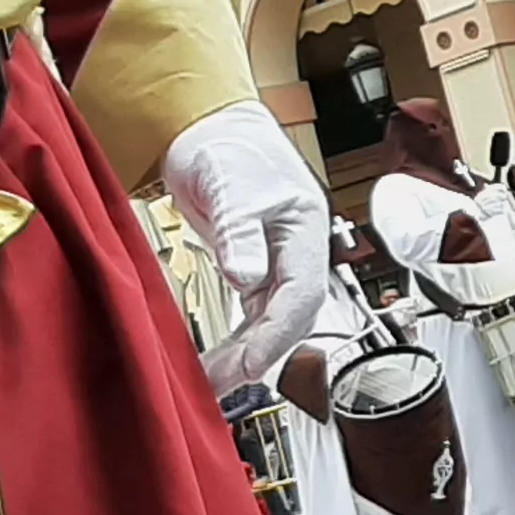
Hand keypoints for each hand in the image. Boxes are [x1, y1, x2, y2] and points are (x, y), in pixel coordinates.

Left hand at [162, 101, 331, 392]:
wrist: (209, 129)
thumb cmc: (230, 145)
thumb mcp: (234, 184)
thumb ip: (240, 231)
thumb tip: (245, 276)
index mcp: (306, 231)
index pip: (302, 295)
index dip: (277, 334)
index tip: (249, 362)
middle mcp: (296, 253)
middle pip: (290, 318)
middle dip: (258, 355)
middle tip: (222, 384)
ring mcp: (274, 263)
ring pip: (270, 322)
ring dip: (245, 354)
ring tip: (213, 383)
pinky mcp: (250, 268)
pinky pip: (250, 315)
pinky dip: (234, 340)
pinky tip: (216, 360)